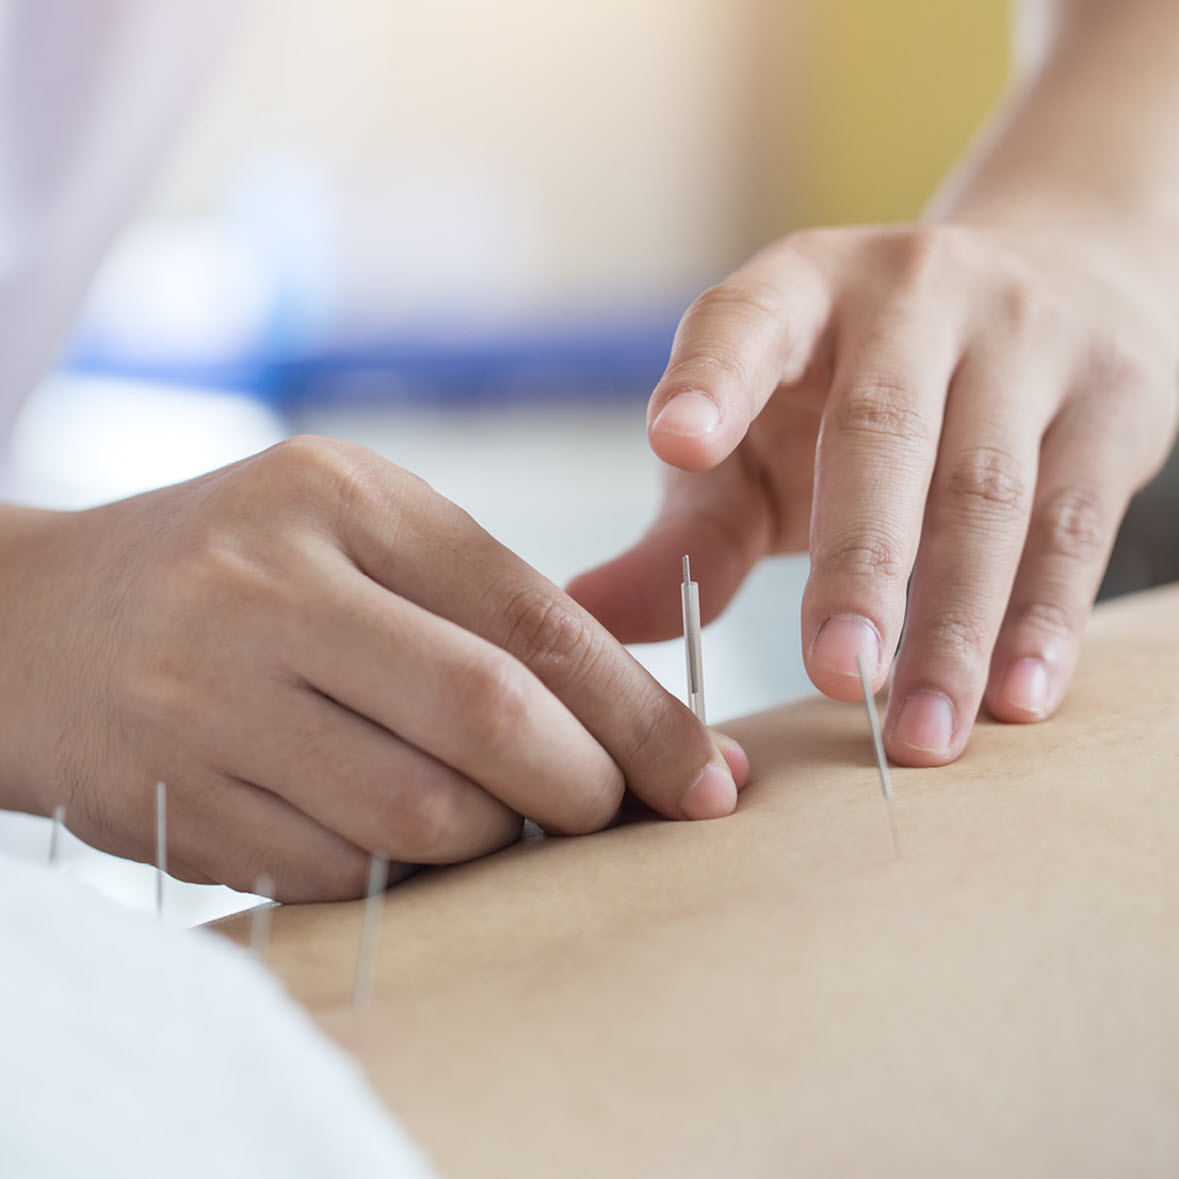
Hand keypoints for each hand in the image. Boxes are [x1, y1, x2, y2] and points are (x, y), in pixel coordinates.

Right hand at [0, 437, 745, 899]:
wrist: (38, 622)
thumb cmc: (239, 564)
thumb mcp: (359, 528)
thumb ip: (485, 603)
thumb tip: (634, 724)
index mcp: (344, 502)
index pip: (533, 623)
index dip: (641, 715)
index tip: (708, 776)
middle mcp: (271, 593)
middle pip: (487, 722)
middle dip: (586, 789)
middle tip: (614, 810)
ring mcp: (212, 703)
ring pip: (419, 817)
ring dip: (497, 839)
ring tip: (507, 818)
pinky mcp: (180, 802)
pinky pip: (341, 873)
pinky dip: (405, 873)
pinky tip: (410, 839)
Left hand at [569, 224, 1178, 764]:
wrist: (1050, 288)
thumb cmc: (857, 397)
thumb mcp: (759, 447)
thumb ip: (684, 534)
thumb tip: (582, 618)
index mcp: (799, 293)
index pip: (747, 321)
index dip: (712, 378)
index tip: (675, 444)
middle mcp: (911, 293)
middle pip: (882, 431)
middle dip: (858, 564)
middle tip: (836, 677)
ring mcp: (1021, 335)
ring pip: (985, 490)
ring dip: (953, 623)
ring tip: (920, 733)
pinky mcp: (1108, 396)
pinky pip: (1075, 520)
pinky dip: (1044, 617)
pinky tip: (1015, 699)